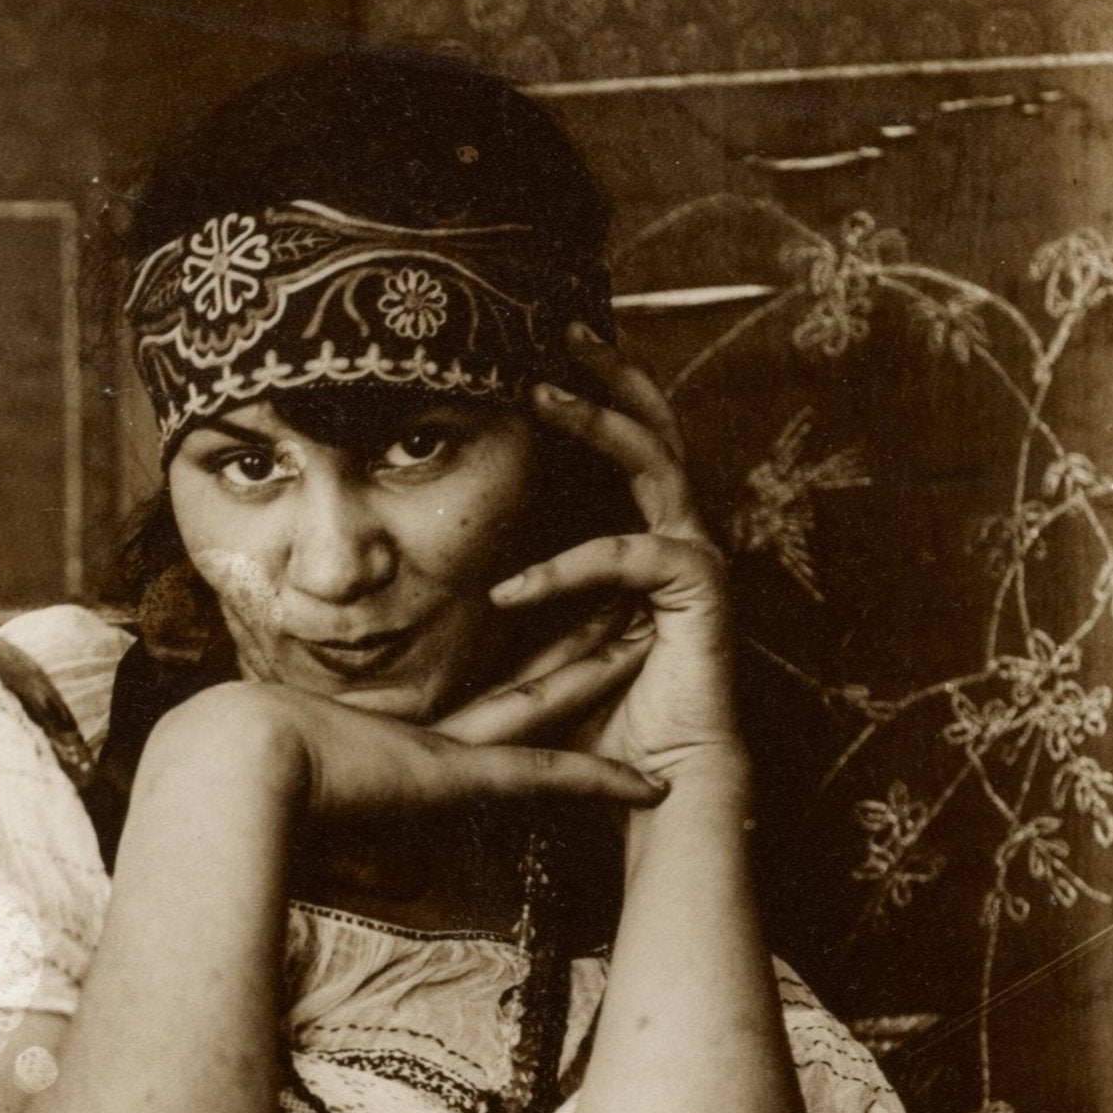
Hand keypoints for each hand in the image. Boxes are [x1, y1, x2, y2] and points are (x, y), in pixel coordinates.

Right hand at [174, 602, 660, 825]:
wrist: (228, 764)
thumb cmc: (234, 774)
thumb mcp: (268, 779)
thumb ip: (293, 799)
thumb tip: (283, 843)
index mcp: (394, 750)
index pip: (476, 714)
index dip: (520, 683)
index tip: (556, 646)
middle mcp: (429, 744)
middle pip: (520, 687)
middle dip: (572, 647)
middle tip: (626, 604)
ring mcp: (444, 756)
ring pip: (544, 706)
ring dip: (598, 675)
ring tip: (648, 634)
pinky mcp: (453, 778)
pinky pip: (544, 783)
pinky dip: (595, 786)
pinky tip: (649, 788)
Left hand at [493, 325, 739, 785]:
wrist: (661, 787)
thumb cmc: (600, 724)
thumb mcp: (531, 654)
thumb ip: (496, 614)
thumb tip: (413, 598)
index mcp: (646, 537)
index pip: (623, 445)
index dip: (588, 395)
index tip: (530, 357)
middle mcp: (677, 533)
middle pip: (652, 423)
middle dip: (606, 370)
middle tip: (555, 326)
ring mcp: (695, 557)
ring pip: (653, 459)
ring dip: (595, 420)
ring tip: (539, 393)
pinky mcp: (700, 592)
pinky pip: (628, 556)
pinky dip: (566, 568)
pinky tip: (508, 591)